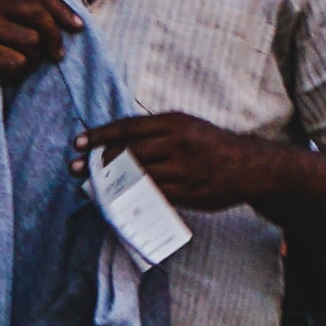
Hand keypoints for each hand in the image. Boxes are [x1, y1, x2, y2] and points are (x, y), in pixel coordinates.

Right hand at [0, 0, 82, 101]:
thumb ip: (26, 15)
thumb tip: (71, 18)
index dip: (62, 9)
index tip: (78, 26)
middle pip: (39, 15)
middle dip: (56, 36)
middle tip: (58, 55)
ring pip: (32, 42)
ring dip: (32, 59)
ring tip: (16, 63)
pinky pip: (18, 63)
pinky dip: (17, 73)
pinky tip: (2, 74)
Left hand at [83, 113, 305, 215]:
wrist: (247, 166)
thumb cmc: (211, 145)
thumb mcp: (186, 127)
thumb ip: (156, 134)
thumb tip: (116, 145)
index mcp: (174, 122)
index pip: (129, 127)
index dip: (100, 135)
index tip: (78, 143)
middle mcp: (176, 143)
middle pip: (127, 153)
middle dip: (98, 163)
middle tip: (78, 170)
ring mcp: (182, 169)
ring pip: (135, 177)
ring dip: (111, 184)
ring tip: (93, 188)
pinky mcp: (186, 192)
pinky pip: (150, 197)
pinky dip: (131, 200)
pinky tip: (117, 203)